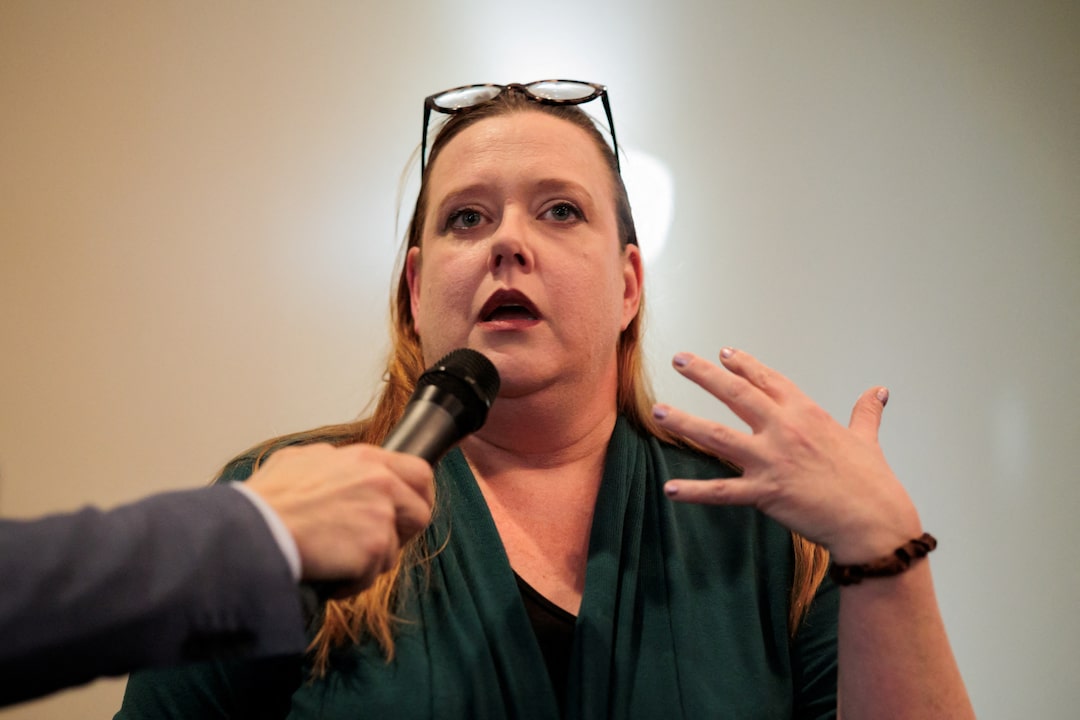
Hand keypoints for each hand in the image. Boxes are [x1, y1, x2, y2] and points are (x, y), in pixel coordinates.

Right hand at [245, 443, 433, 594]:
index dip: (417, 496)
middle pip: (420, 512)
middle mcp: (380, 481)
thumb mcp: (300, 461)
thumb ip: (332, 464)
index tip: (407, 512)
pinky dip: (351, 581)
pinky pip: (372, 574)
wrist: (251, 529)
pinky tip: (327, 573)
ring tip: (332, 560)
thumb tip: (337, 469)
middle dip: (403, 533)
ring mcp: (380, 514)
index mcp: (365, 458)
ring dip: (367, 561)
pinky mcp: (374, 546)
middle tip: (376, 545)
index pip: (418, 472)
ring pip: (393, 549)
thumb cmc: (265, 501)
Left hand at [653, 348, 921, 562]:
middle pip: (736, 393)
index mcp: (807, 414)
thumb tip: (878, 392)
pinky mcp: (764, 492)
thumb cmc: (872, 482)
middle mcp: (784, 430)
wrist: (873, 521)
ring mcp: (770, 460)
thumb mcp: (867, 440)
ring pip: (717, 436)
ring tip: (658, 411)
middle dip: (704, 375)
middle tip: (678, 360)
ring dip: (684, 423)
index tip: (723, 353)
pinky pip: (721, 491)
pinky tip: (670, 488)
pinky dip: (694, 491)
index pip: (768, 380)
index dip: (744, 364)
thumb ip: (866, 413)